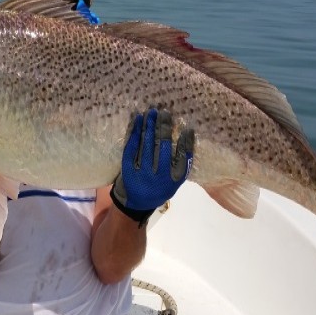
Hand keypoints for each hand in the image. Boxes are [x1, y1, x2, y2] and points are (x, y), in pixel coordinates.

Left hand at [111, 108, 193, 225]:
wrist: (136, 203)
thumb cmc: (159, 188)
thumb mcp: (174, 180)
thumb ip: (181, 161)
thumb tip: (187, 133)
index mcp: (173, 180)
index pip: (183, 158)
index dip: (186, 142)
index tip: (187, 128)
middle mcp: (158, 176)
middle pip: (163, 146)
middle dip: (164, 127)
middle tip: (165, 112)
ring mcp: (142, 172)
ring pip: (147, 144)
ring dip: (150, 125)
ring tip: (152, 112)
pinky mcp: (128, 168)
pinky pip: (132, 146)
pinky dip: (135, 132)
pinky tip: (137, 119)